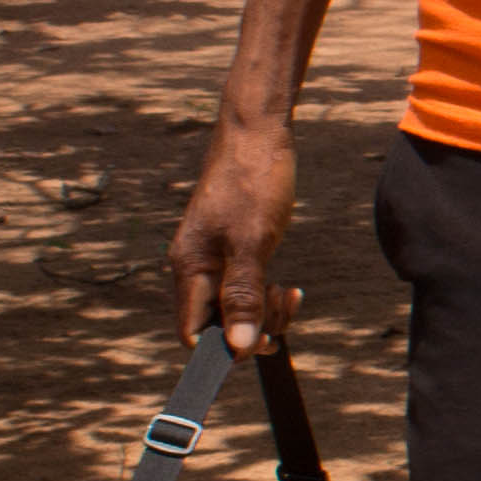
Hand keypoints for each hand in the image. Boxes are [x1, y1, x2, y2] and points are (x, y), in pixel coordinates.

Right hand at [170, 112, 299, 354]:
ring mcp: (213, 259)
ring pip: (234, 310)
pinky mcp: (232, 249)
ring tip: (288, 293)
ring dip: (265, 313)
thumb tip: (238, 347)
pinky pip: (245, 290)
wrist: (257, 132)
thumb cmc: (253, 180)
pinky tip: (290, 289)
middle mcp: (194, 268)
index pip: (193, 334)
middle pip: (215, 327)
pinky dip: (267, 295)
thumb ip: (243, 296)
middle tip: (283, 305)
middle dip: (253, 329)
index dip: (226, 348)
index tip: (265, 337)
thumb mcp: (252, 242)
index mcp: (190, 269)